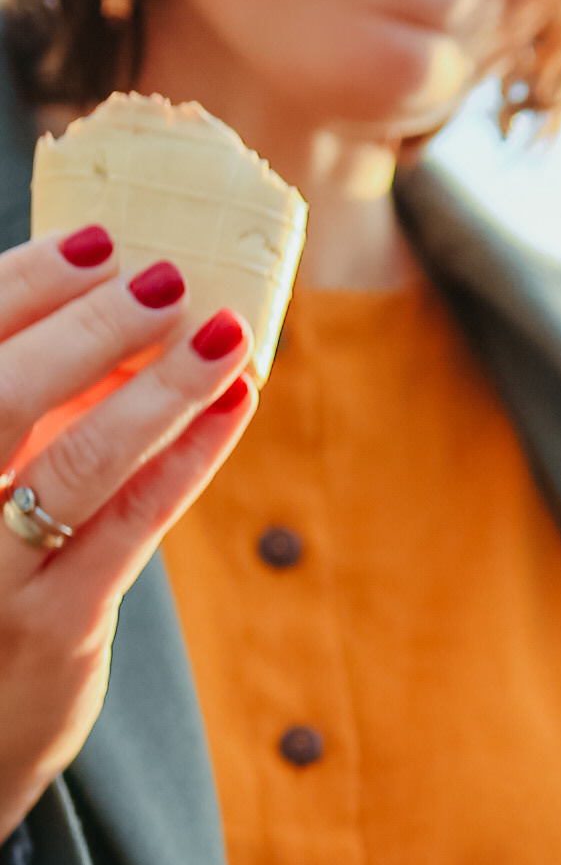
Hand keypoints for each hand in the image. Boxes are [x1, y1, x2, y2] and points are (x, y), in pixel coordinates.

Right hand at [0, 228, 258, 842]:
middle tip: (162, 271)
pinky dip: (187, 458)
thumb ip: (22, 415)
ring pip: (75, 461)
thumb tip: (108, 310)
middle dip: (86, 324)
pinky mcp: (54, 626)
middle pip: (1, 393)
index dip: (21, 283)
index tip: (95, 238)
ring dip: (156, 388)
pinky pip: (129, 527)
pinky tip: (232, 404)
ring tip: (222, 329)